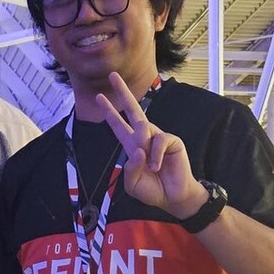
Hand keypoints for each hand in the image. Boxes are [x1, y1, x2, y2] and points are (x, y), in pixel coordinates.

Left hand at [95, 72, 204, 218]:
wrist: (173, 198)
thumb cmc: (153, 191)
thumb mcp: (133, 184)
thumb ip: (130, 169)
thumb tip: (137, 150)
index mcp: (132, 146)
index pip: (119, 126)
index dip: (110, 112)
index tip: (100, 97)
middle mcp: (145, 138)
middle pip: (133, 110)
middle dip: (123, 93)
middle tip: (113, 75)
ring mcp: (158, 137)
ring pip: (145, 129)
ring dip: (143, 145)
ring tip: (150, 167)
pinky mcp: (172, 141)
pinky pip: (160, 140)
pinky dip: (156, 154)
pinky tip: (157, 167)